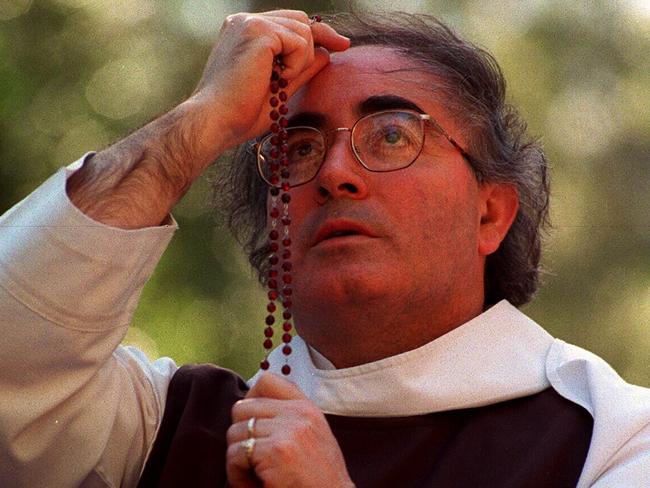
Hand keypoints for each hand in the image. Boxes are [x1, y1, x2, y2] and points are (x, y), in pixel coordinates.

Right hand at [184, 10, 349, 159]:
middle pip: (301, 21)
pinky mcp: (257, 30)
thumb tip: (326, 54)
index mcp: (243, 32)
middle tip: (330, 56)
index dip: (318, 33)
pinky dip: (296, 65)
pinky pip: (299, 42)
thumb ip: (301, 70)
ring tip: (278, 83)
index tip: (342, 44)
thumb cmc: (240, 113)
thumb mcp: (278, 89)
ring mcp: (249, 23)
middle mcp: (244, 21)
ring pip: (303, 32)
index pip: (290, 23)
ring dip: (301, 63)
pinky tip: (277, 79)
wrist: (216, 121)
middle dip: (319, 42)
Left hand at [226, 373, 354, 487]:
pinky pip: (235, 455)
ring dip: (238, 459)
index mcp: (307, 408)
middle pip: (242, 408)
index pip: (266, 381)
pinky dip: (236, 474)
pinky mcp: (276, 452)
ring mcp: (288, 431)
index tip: (253, 424)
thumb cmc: (319, 479)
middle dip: (240, 436)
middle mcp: (299, 414)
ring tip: (254, 475)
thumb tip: (250, 406)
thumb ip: (289, 418)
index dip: (250, 400)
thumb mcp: (313, 437)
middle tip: (251, 459)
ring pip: (234, 432)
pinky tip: (254, 484)